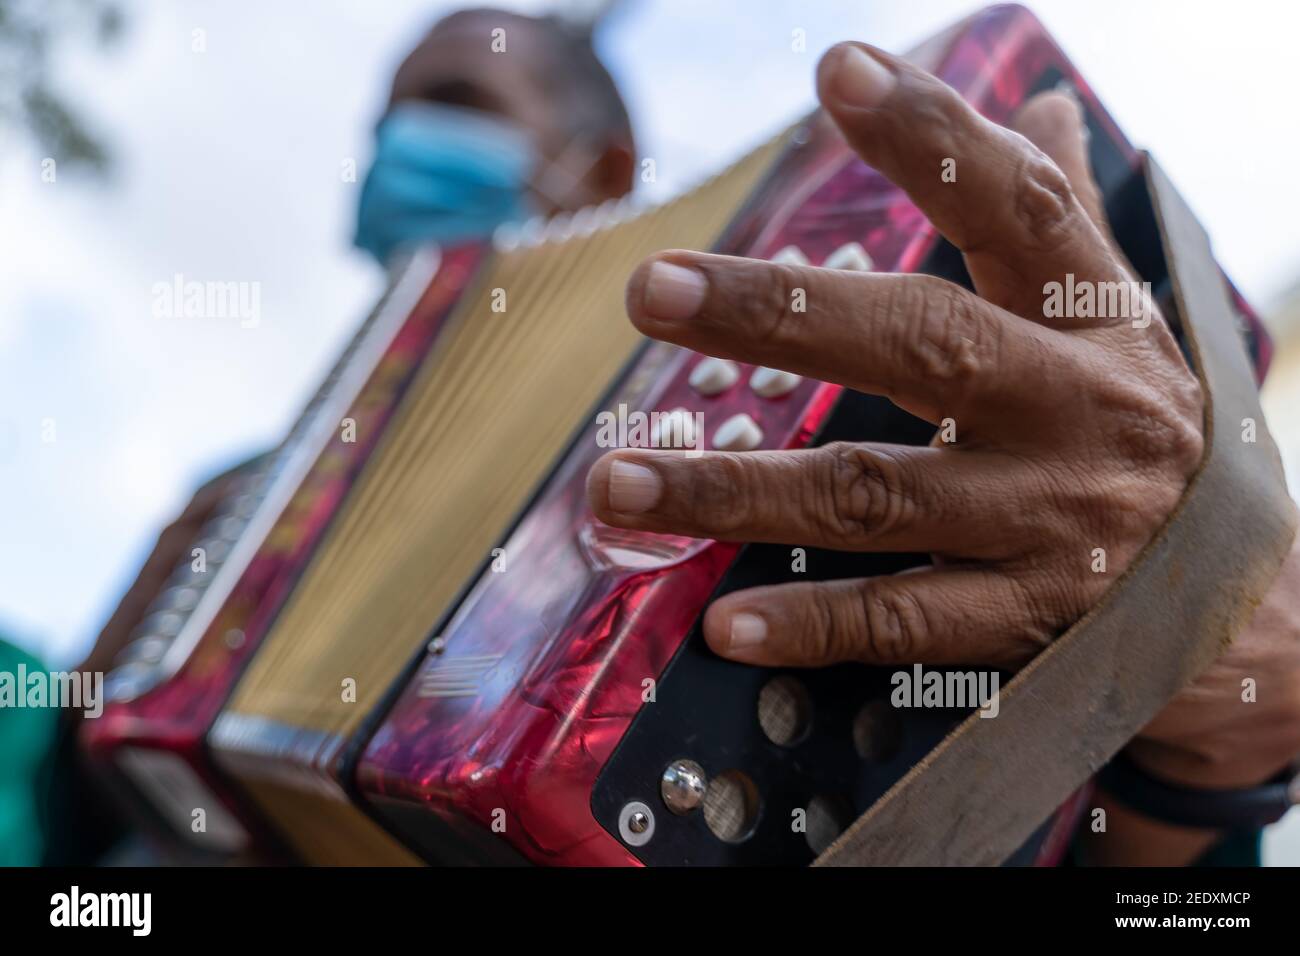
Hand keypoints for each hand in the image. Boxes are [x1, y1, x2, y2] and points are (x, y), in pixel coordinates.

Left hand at [588, 44, 1202, 672]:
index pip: (1016, 207)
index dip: (933, 140)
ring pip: (876, 495)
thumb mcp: (1113, 318)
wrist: (1238, 588)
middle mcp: (1071, 409)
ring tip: (619, 483)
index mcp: (1089, 318)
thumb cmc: (1135, 423)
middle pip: (919, 345)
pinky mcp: (1028, 621)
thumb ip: (1058, 217)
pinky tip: (724, 619)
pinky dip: (812, 623)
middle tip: (651, 292)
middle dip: (778, 316)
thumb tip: (1037, 101)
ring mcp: (1049, 522)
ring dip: (738, 492)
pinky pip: (906, 618)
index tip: (838, 74)